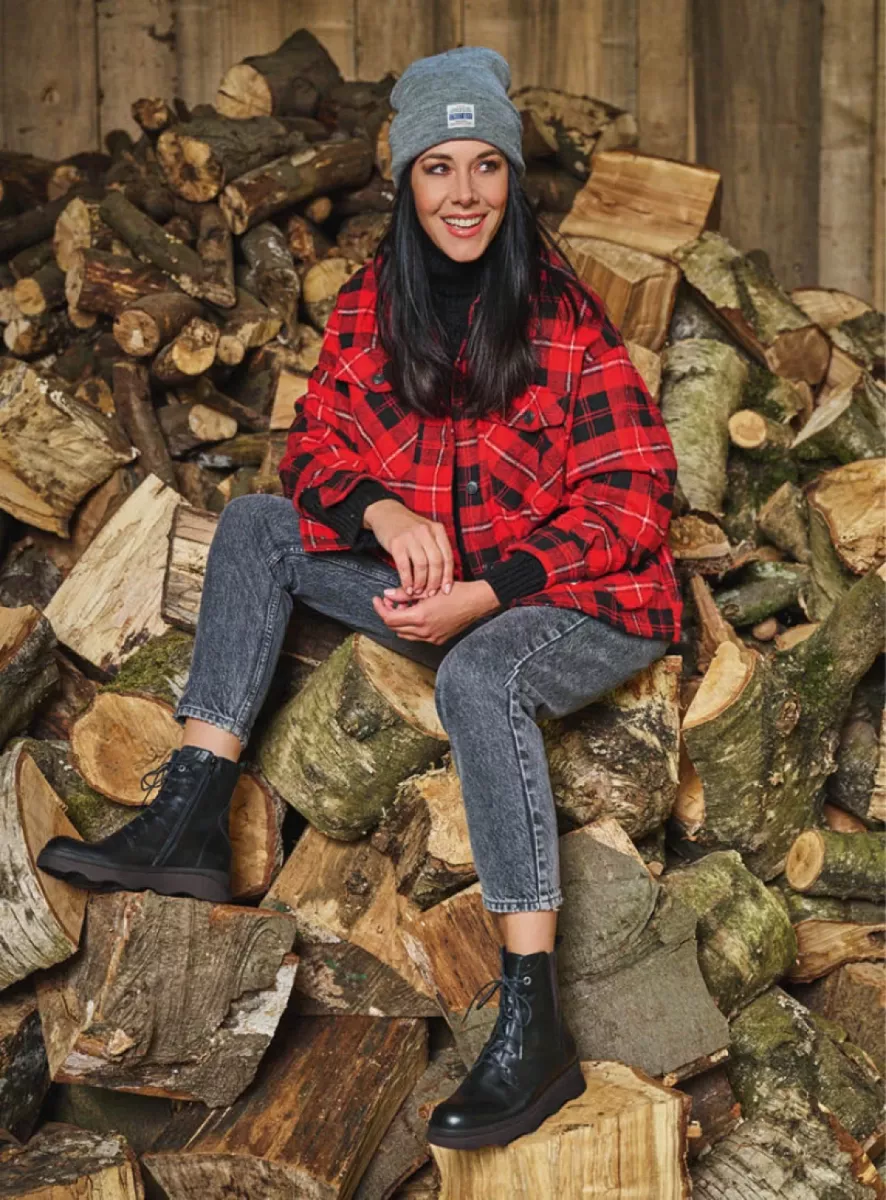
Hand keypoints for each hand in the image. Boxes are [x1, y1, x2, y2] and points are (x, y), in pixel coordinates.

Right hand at [364, 499, 454, 597]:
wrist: (386, 513)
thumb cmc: (409, 527)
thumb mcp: (427, 532)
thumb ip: (436, 547)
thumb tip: (445, 574)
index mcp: (437, 530)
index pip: (447, 556)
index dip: (448, 576)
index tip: (446, 590)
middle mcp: (426, 532)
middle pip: (436, 562)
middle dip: (434, 582)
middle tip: (431, 593)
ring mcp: (411, 536)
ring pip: (421, 565)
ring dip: (421, 582)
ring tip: (418, 591)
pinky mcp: (396, 543)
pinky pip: (404, 566)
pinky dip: (407, 580)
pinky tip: (408, 587)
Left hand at [372, 580, 500, 644]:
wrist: (477, 602)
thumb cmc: (455, 591)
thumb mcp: (427, 589)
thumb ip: (404, 593)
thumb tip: (386, 594)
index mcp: (420, 617)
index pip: (389, 618)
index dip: (380, 608)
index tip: (377, 599)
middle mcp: (424, 631)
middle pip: (395, 628)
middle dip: (388, 614)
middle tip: (389, 601)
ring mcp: (432, 638)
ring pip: (405, 634)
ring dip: (400, 622)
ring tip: (404, 607)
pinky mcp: (438, 640)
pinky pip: (418, 636)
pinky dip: (412, 627)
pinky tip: (417, 614)